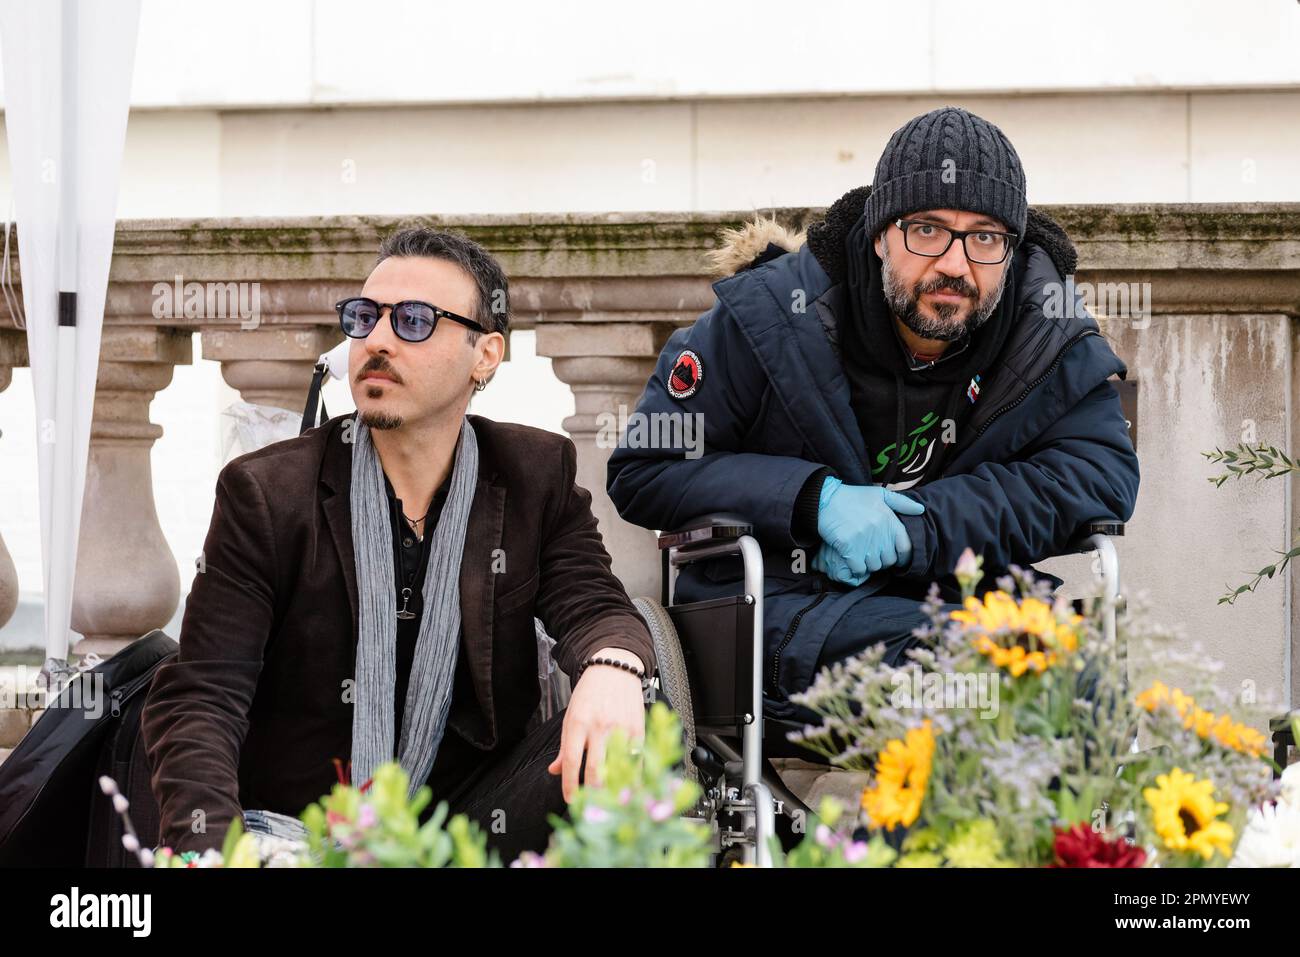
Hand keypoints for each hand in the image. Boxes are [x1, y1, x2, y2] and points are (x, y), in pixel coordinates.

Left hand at [547, 648, 645, 800]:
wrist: (614, 668)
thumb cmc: (590, 693)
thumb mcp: (571, 716)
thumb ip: (565, 746)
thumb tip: (554, 771)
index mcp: (578, 723)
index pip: (571, 762)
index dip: (570, 786)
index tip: (571, 801)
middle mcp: (599, 726)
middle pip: (595, 771)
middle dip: (591, 794)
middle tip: (590, 807)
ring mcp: (620, 728)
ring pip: (616, 768)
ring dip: (612, 789)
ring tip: (608, 800)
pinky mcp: (638, 728)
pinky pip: (636, 760)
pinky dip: (632, 777)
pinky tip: (628, 786)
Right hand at [815, 476, 924, 581]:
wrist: (825, 500)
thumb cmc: (853, 497)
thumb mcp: (879, 494)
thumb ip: (902, 503)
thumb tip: (921, 510)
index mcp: (890, 520)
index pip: (905, 548)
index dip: (902, 557)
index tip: (895, 557)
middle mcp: (880, 532)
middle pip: (889, 560)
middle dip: (882, 560)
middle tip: (873, 553)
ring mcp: (865, 541)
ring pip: (874, 566)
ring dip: (869, 564)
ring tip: (862, 554)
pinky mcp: (849, 548)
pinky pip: (859, 569)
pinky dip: (856, 567)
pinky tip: (852, 558)